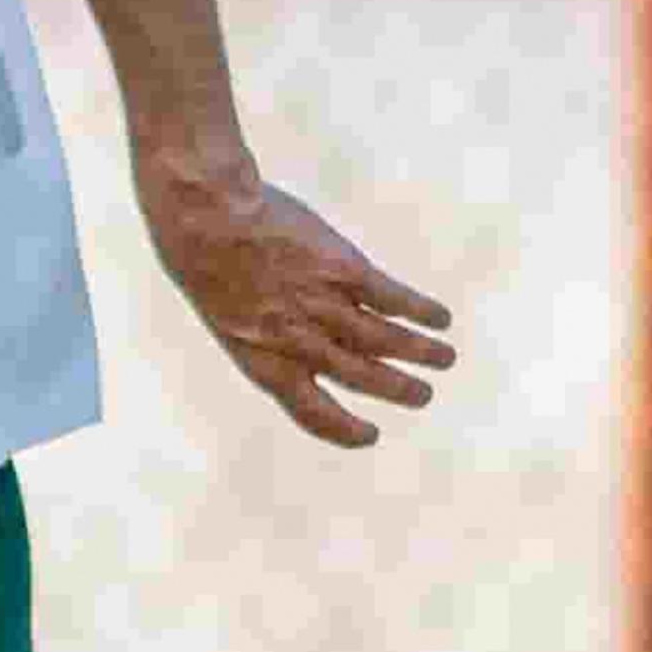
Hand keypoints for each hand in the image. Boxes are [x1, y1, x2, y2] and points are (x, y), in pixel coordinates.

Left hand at [141, 155, 455, 447]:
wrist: (207, 216)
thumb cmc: (206, 259)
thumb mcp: (226, 314)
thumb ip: (265, 336)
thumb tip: (299, 343)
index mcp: (265, 362)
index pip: (312, 412)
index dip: (344, 430)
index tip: (370, 436)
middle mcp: (300, 343)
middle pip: (362, 376)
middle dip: (397, 390)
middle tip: (423, 397)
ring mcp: (324, 306)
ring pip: (385, 341)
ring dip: (420, 353)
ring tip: (445, 359)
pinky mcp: (344, 270)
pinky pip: (392, 299)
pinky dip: (420, 311)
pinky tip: (440, 318)